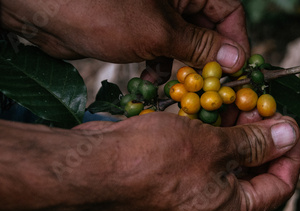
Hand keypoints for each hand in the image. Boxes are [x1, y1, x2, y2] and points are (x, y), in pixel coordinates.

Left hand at [1, 0, 249, 80]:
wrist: (42, 10)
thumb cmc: (101, 8)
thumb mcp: (159, 31)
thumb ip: (201, 47)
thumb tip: (236, 60)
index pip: (229, 12)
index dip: (236, 43)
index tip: (237, 73)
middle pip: (209, 31)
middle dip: (210, 62)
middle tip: (211, 91)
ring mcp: (157, 15)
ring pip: (186, 46)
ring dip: (186, 71)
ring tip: (183, 92)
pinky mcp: (139, 31)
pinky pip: (163, 52)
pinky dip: (163, 69)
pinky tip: (156, 85)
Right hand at [72, 112, 299, 210]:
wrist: (91, 169)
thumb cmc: (152, 161)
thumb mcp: (213, 146)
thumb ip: (255, 143)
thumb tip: (289, 136)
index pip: (279, 186)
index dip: (291, 154)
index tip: (290, 124)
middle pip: (254, 176)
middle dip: (262, 139)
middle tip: (261, 106)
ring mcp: (192, 201)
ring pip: (227, 167)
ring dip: (237, 136)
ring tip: (237, 103)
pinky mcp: (173, 187)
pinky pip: (203, 164)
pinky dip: (212, 141)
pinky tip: (211, 114)